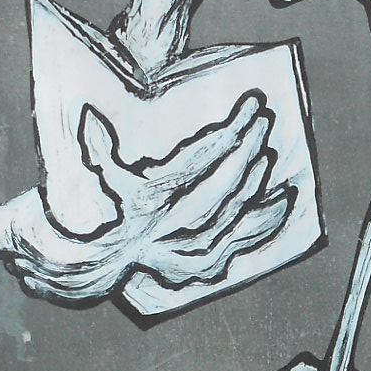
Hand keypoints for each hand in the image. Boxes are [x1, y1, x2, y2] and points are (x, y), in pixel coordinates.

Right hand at [84, 90, 291, 289]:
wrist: (108, 264)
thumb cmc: (114, 211)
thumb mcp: (106, 178)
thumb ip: (99, 147)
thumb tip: (87, 112)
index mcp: (151, 198)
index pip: (199, 159)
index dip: (230, 131)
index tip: (252, 107)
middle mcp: (171, 224)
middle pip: (221, 183)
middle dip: (246, 149)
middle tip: (263, 124)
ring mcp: (190, 247)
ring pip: (233, 210)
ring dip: (254, 181)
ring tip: (267, 154)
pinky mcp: (206, 264)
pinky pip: (242, 241)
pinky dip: (265, 221)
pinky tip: (283, 200)